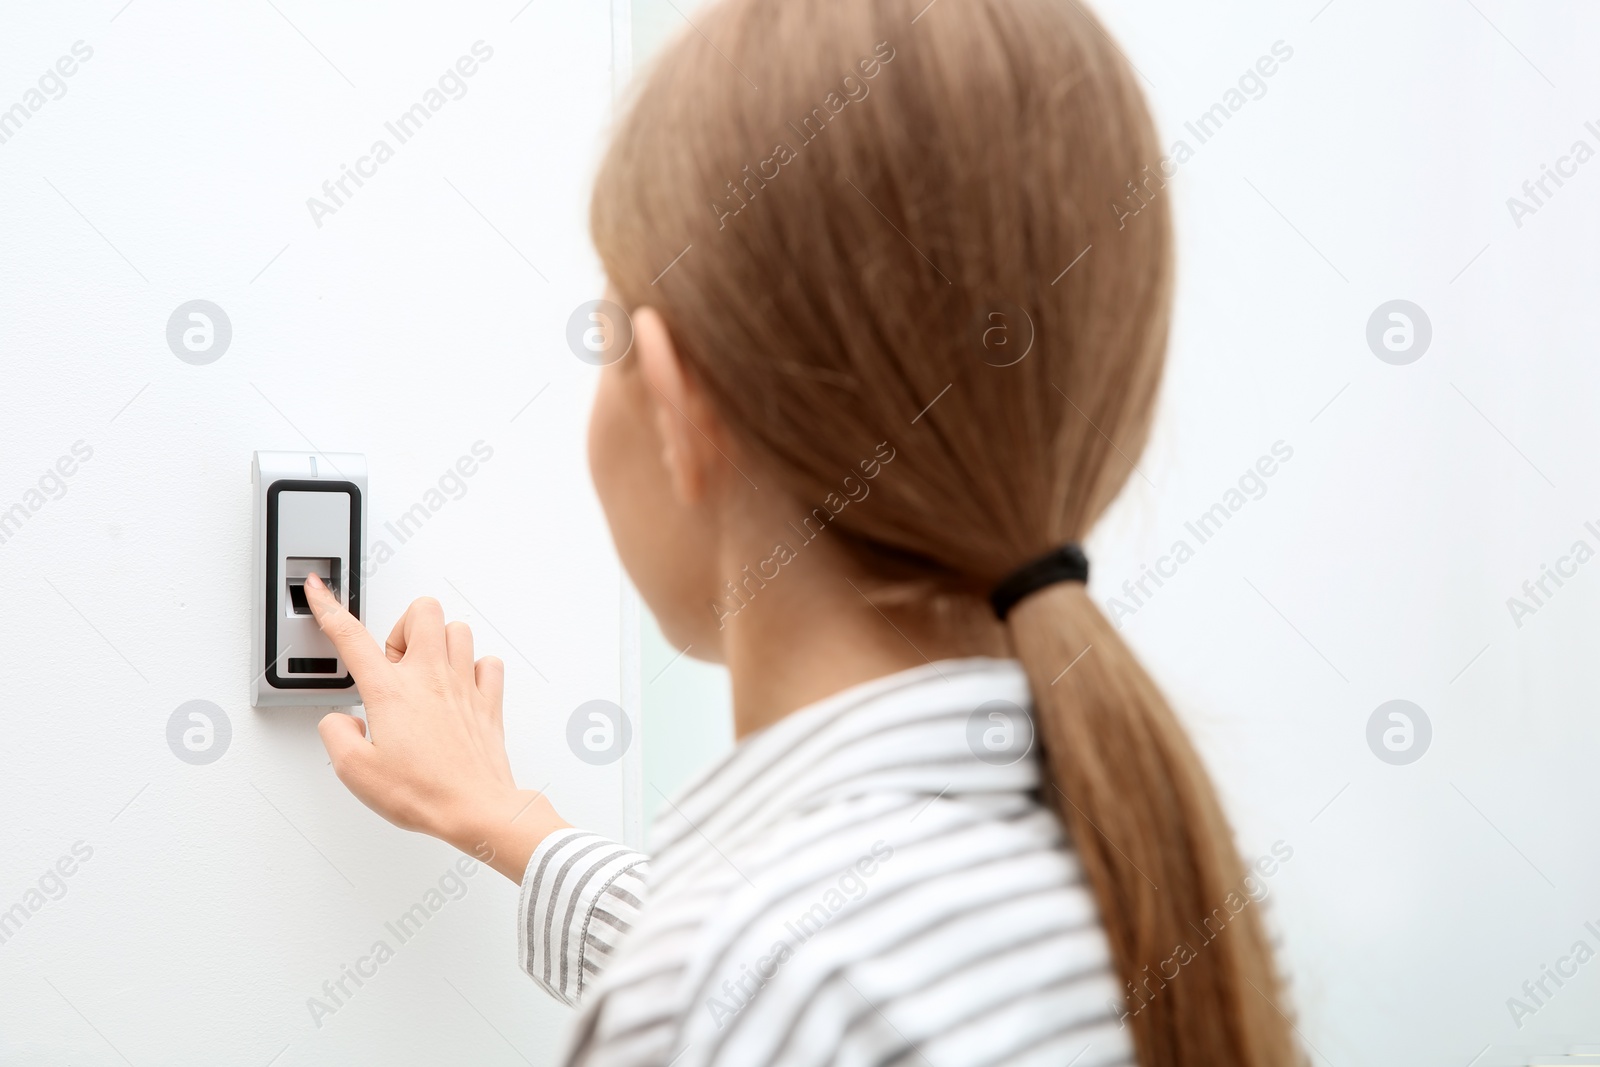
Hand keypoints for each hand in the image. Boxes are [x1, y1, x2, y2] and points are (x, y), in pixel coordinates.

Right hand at [303, 573, 567, 881]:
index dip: (328, 608)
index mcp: (390, 691)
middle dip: (403, 626)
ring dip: (440, 642)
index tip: (318, 589)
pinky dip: (476, 667)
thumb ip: (335, 735)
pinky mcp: (489, 700)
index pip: (350, 637)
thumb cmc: (423, 792)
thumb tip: (341, 721)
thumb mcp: (354, 771)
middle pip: (422, 610)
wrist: (477, 809)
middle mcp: (430, 677)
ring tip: (427, 673)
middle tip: (394, 662)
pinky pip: (488, 663)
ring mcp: (464, 684)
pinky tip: (461, 688)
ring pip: (458, 629)